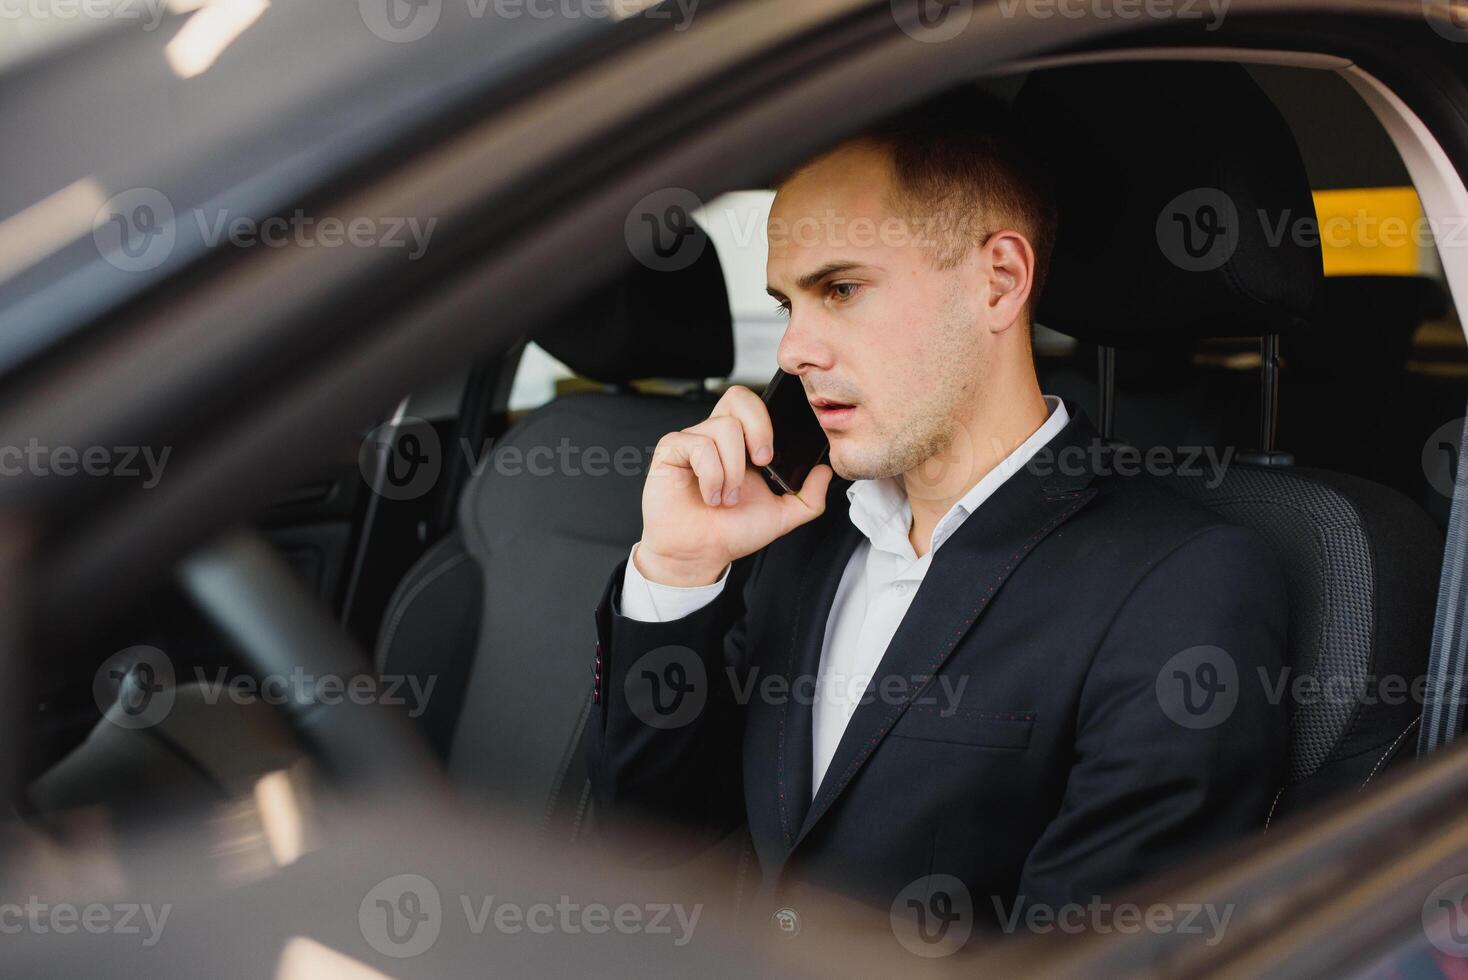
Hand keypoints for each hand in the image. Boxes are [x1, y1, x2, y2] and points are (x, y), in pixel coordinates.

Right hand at [636, 385, 832, 586]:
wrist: (698, 555)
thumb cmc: (729, 532)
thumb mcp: (781, 517)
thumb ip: (809, 497)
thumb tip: (825, 472)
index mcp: (742, 444)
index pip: (756, 405)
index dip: (768, 420)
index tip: (772, 457)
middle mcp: (717, 436)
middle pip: (738, 397)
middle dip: (757, 427)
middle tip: (761, 461)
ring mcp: (693, 440)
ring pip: (723, 428)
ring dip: (732, 470)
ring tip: (726, 497)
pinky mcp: (672, 449)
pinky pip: (698, 445)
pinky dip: (711, 475)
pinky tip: (709, 495)